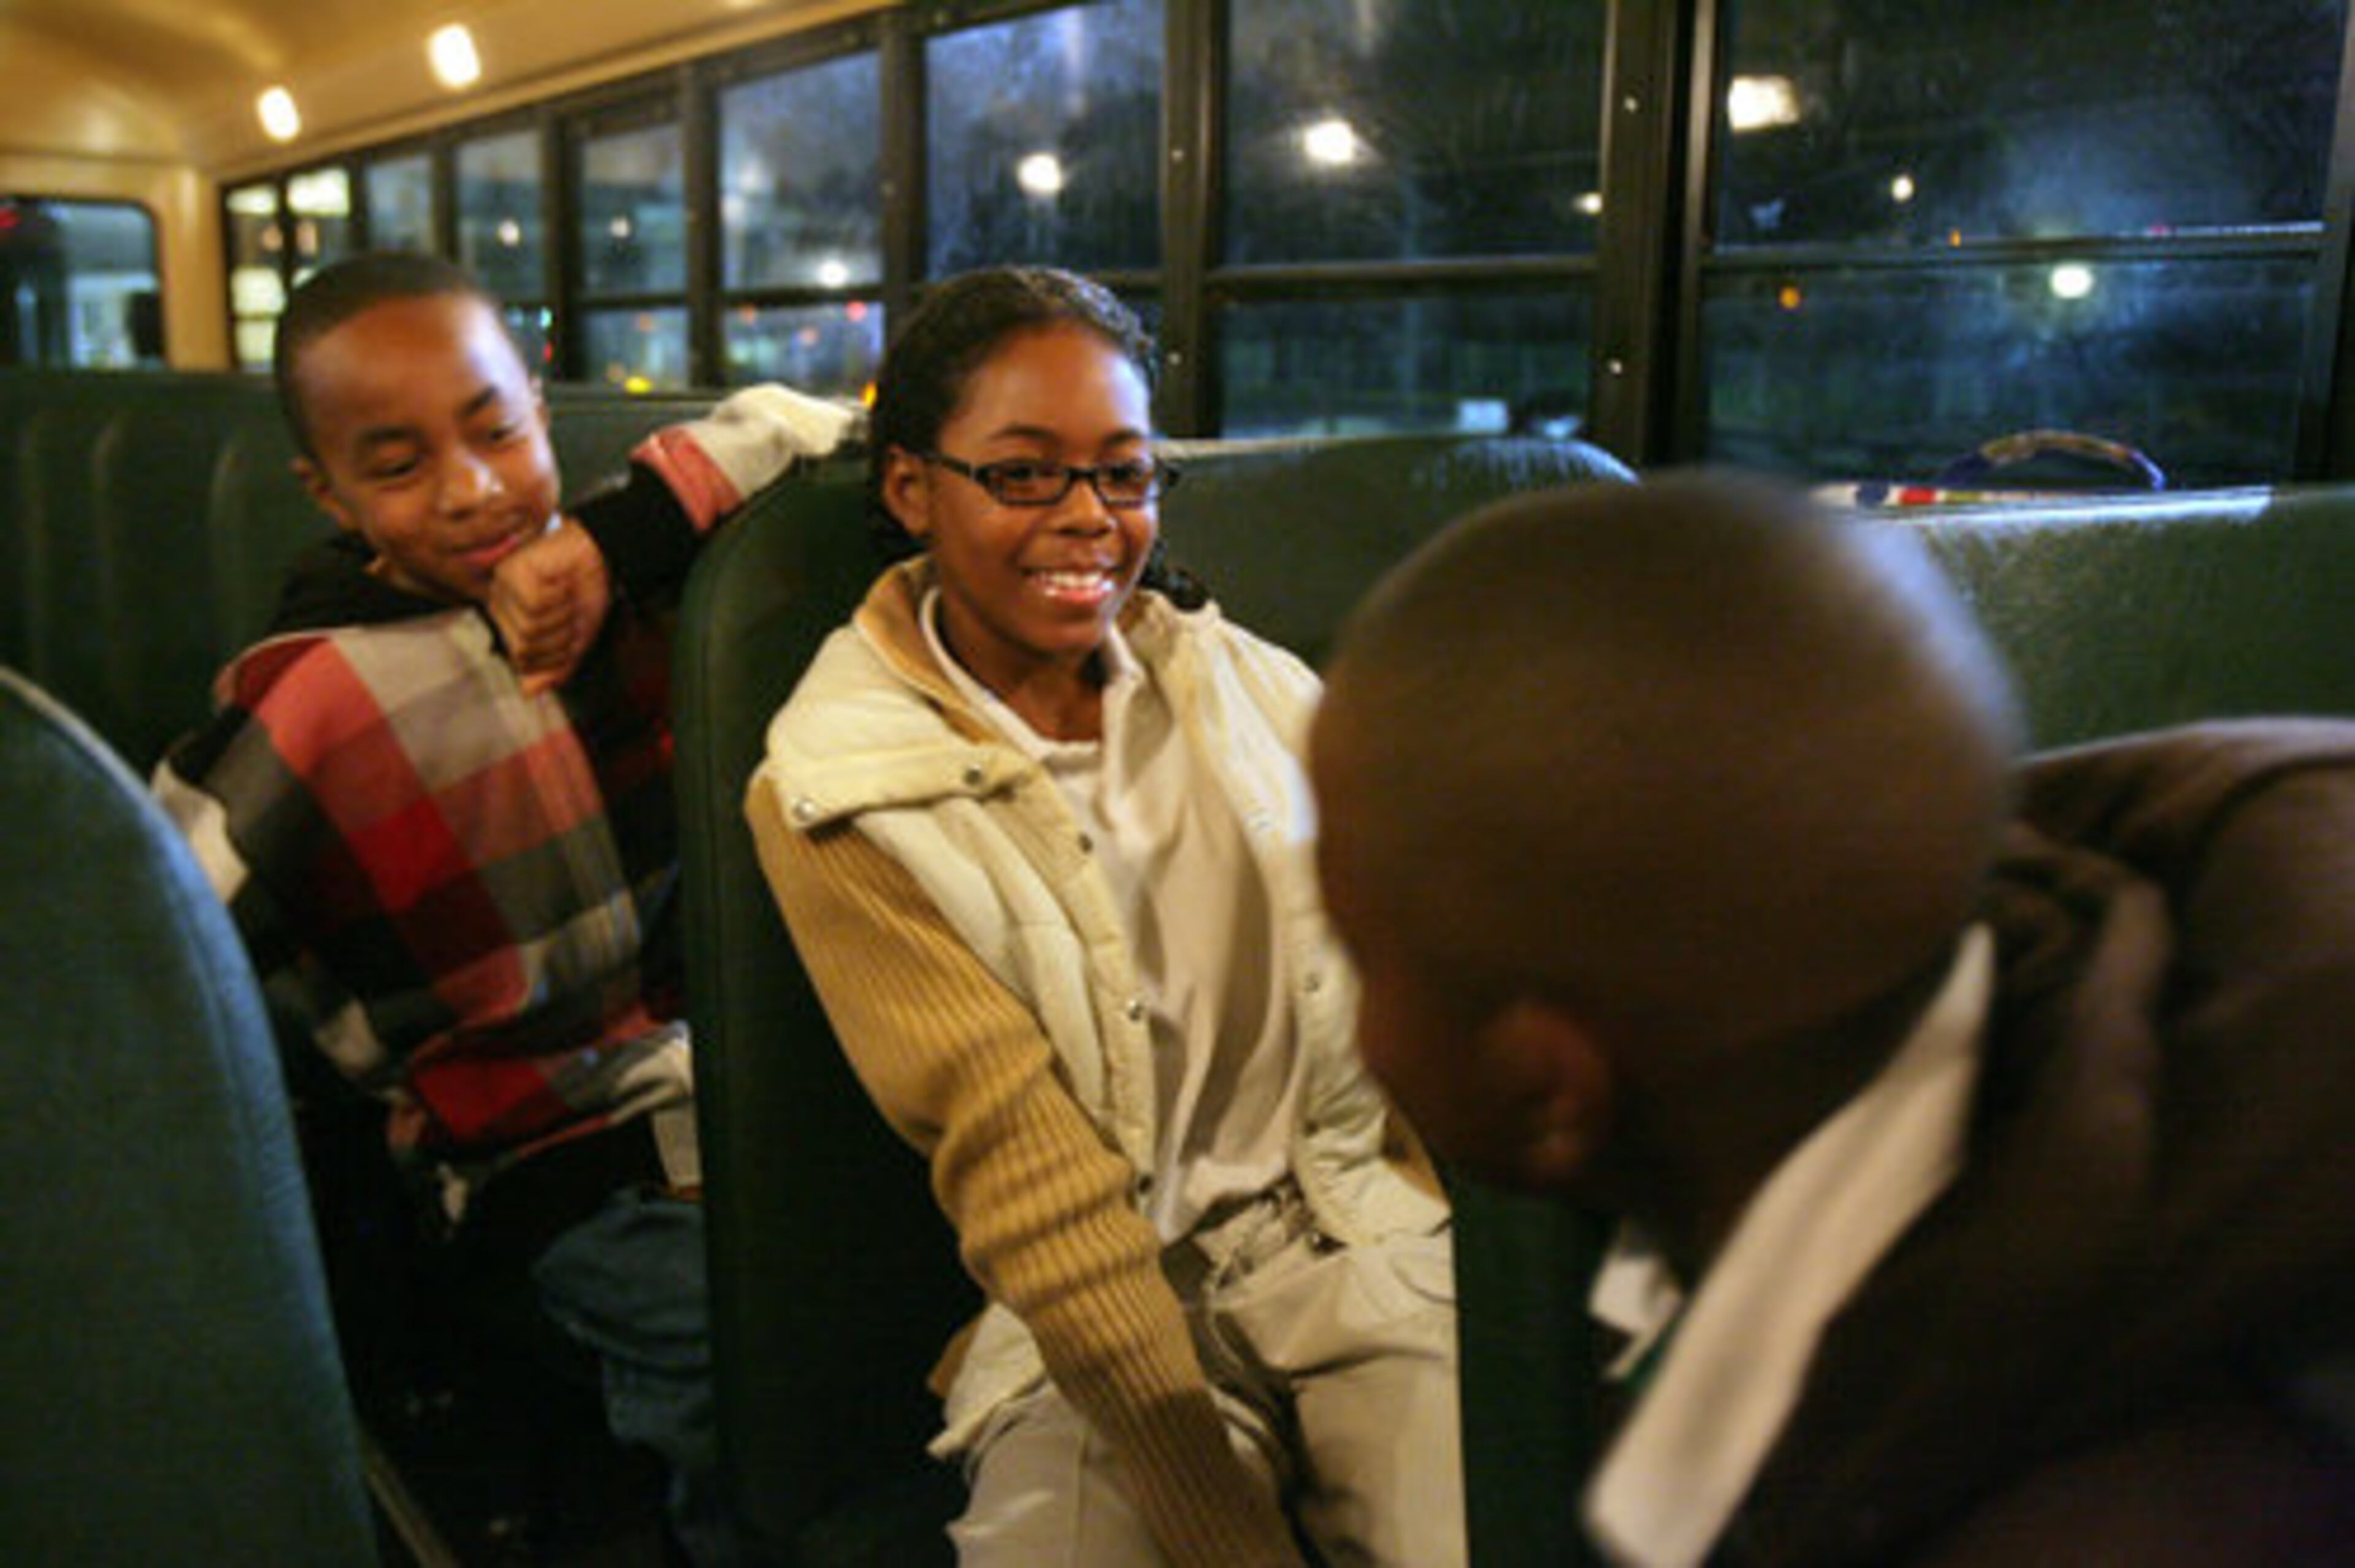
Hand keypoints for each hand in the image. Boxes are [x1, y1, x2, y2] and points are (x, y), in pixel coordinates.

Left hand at [487, 517, 611, 696]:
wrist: (600, 554)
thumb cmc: (585, 592)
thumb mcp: (576, 641)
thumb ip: (554, 669)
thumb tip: (528, 693)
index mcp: (511, 624)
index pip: (525, 663)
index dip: (558, 653)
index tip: (573, 629)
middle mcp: (501, 606)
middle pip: (525, 649)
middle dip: (560, 635)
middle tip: (571, 611)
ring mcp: (503, 588)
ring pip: (529, 627)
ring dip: (561, 614)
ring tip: (567, 594)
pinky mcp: (511, 571)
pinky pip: (534, 604)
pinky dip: (558, 596)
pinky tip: (561, 581)